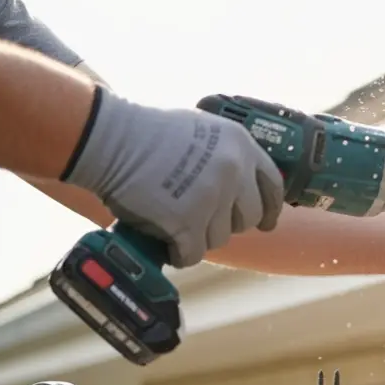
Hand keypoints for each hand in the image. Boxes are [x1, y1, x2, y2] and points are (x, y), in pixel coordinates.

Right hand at [63, 85, 285, 266]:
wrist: (111, 138)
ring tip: (176, 223)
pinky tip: (168, 245)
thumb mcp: (204, 131)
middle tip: (202, 219)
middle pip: (249, 217)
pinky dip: (180, 253)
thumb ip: (227, 155)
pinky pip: (193, 253)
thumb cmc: (148, 132)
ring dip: (199, 236)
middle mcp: (234, 171)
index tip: (266, 222)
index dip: (270, 208)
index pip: (273, 186)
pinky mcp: (187, 222)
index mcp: (242, 145)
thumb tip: (240, 185)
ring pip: (220, 238)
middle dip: (228, 223)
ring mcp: (212, 197)